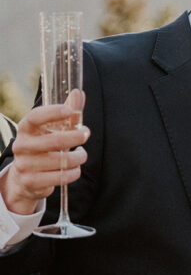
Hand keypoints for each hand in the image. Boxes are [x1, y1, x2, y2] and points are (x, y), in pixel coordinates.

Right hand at [2, 98, 88, 215]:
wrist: (24, 177)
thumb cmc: (42, 147)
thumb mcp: (50, 129)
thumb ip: (66, 112)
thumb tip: (79, 93)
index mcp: (25, 128)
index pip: (35, 117)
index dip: (53, 112)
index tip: (70, 111)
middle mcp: (22, 146)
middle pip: (54, 141)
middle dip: (76, 137)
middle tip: (86, 134)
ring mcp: (25, 165)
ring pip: (62, 161)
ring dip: (79, 157)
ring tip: (82, 154)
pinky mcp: (32, 181)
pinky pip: (61, 177)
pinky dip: (74, 172)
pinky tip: (75, 168)